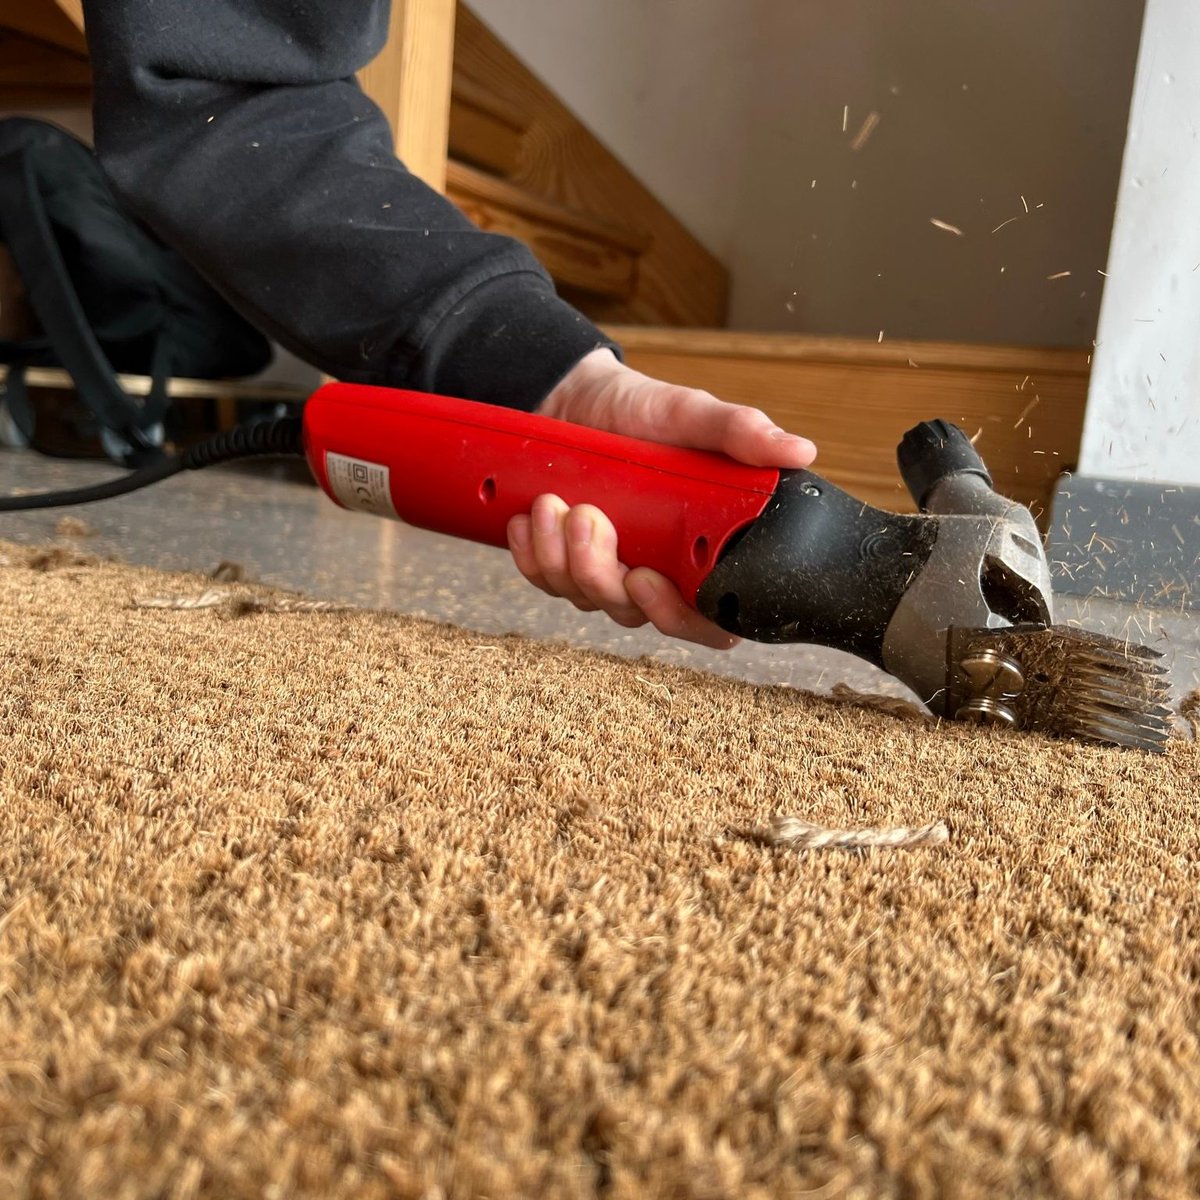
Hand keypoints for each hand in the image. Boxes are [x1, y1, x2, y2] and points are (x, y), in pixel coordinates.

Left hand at [505, 349, 817, 647]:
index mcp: (697, 551)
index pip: (706, 619)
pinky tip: (528, 519)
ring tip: (552, 502)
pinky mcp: (562, 561)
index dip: (680, 618)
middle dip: (600, 573)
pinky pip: (545, 580)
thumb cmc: (641, 410)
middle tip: (586, 517)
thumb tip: (800, 453)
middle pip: (631, 613)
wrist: (574, 394)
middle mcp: (654, 570)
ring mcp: (605, 569)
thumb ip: (739, 433)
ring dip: (560, 556)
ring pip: (583, 597)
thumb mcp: (689, 414)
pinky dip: (532, 554)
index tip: (648, 579)